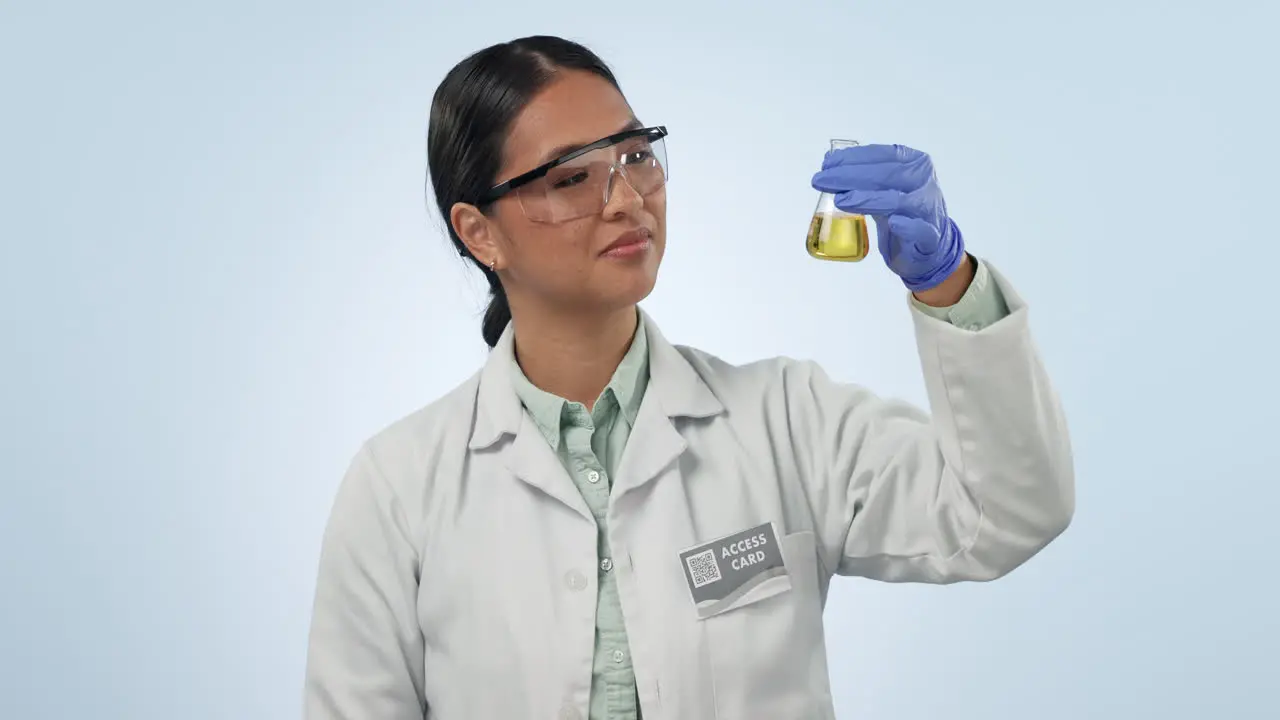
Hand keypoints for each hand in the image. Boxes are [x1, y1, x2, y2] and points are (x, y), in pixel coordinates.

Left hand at [811, 144, 965, 291]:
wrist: (930, 245)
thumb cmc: (902, 211)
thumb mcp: (882, 188)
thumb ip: (862, 176)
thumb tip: (829, 162)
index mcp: (913, 162)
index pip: (881, 155)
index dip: (853, 158)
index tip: (827, 164)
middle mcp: (922, 181)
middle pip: (886, 174)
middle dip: (850, 176)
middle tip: (822, 180)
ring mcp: (928, 208)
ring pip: (898, 200)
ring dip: (868, 199)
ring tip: (841, 200)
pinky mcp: (930, 236)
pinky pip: (920, 230)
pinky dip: (907, 226)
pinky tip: (893, 223)